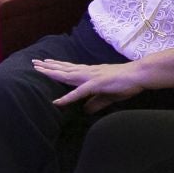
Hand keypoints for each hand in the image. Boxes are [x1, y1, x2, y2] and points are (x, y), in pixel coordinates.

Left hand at [31, 57, 145, 110]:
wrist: (139, 75)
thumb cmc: (127, 83)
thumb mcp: (108, 95)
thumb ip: (95, 102)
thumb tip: (85, 110)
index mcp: (91, 73)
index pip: (70, 69)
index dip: (57, 67)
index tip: (45, 64)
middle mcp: (88, 72)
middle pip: (64, 69)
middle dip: (49, 66)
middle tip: (34, 62)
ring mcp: (91, 76)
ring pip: (67, 75)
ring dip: (52, 73)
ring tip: (39, 69)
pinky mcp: (96, 84)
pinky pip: (79, 92)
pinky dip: (67, 98)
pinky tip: (57, 102)